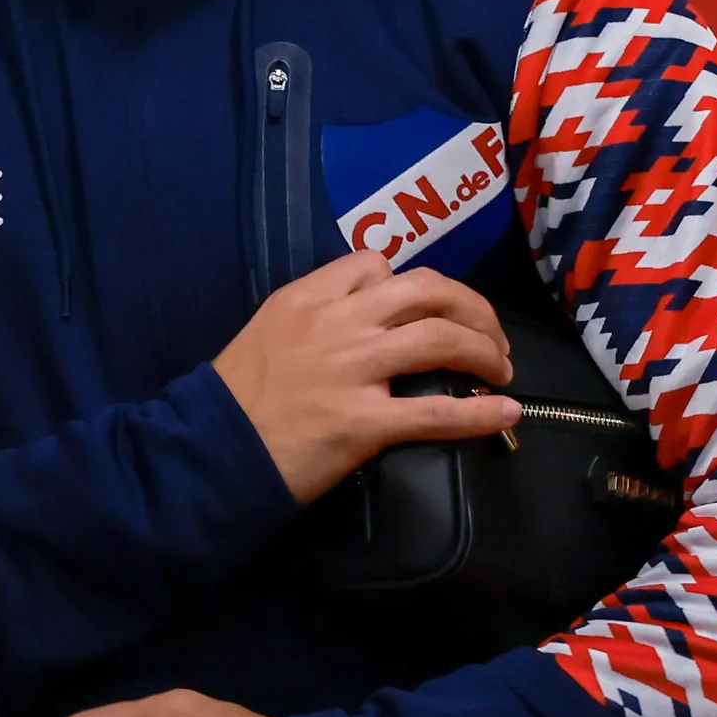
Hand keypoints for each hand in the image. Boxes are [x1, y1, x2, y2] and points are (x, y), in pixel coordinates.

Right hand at [212, 253, 520, 502]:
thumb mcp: (267, 330)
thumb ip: (315, 316)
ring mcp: (351, 370)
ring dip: (485, 351)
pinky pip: (436, 412)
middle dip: (471, 308)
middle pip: (426, 291)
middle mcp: (335, 322)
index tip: (430, 308)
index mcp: (307, 296)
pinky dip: (480, 413)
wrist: (211, 453)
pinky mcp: (362, 421)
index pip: (376, 263)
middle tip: (489, 335)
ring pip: (441, 338)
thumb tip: (365, 319)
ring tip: (502, 370)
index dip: (414, 283)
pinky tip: (506, 414)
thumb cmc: (235, 397)